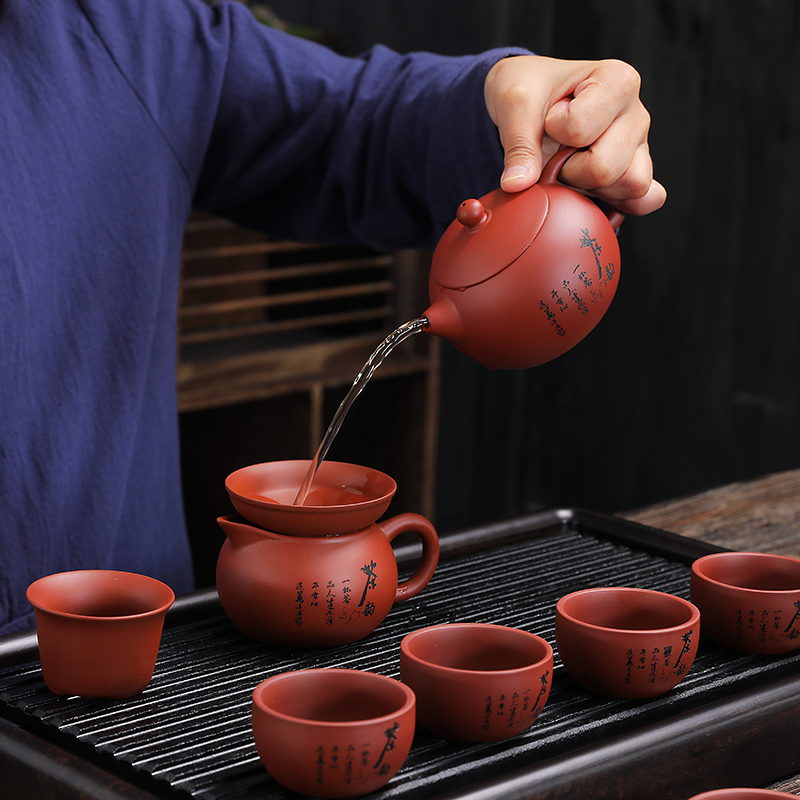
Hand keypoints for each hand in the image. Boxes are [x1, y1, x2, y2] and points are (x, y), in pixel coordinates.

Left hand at [484, 55, 665, 214]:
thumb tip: (518, 185)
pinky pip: (646, 200)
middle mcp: (636, 112)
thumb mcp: (515, 104)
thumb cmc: (531, 90)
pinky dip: (617, 203)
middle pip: (606, 169)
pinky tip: (591, 193)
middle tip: (558, 151)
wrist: (533, 95)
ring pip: (630, 187)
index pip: (579, 130)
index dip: (554, 132)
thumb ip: (518, 144)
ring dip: (591, 188)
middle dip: (569, 170)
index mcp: (616, 81)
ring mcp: (640, 144)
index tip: (549, 118)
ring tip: (573, 166)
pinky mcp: (638, 170)